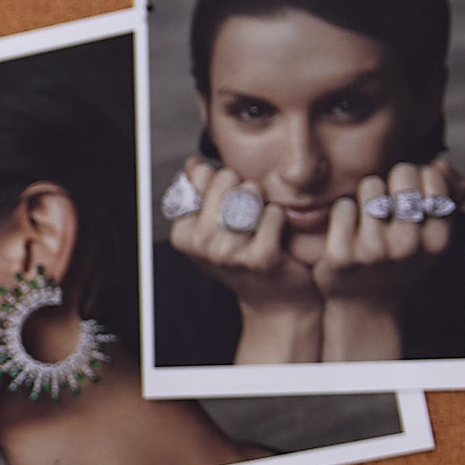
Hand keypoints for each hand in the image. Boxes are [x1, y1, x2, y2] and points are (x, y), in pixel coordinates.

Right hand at [164, 158, 321, 360]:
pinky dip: (280, 219)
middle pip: (226, 178)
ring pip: (250, 192)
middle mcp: (200, 243)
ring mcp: (228, 252)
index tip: (227, 208)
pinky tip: (278, 237)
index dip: (224, 184)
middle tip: (249, 217)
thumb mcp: (215, 225)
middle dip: (243, 189)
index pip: (203, 175)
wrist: (277, 300)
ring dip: (263, 203)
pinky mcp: (260, 258)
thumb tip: (194, 164)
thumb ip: (203, 193)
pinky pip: (273, 212)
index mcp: (183, 232)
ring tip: (262, 226)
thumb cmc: (247, 256)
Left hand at [307, 158, 459, 350]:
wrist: (365, 307)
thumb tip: (440, 162)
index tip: (410, 193)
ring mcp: (374, 251)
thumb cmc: (400, 261)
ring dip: (366, 195)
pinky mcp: (342, 255)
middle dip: (392, 180)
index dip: (418, 176)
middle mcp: (409, 245)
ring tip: (368, 217)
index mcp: (438, 239)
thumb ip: (445, 197)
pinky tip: (348, 230)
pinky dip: (343, 212)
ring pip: (370, 186)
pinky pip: (343, 206)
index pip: (431, 176)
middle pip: (402, 174)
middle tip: (387, 201)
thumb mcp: (431, 237)